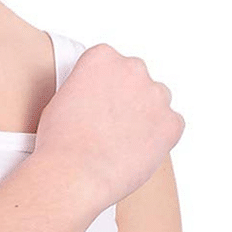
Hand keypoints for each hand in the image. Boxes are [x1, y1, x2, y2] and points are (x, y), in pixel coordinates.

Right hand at [34, 43, 184, 208]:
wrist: (74, 174)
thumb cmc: (59, 143)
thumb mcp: (60, 100)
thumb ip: (86, 89)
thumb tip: (98, 99)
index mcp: (102, 57)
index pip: (109, 63)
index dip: (100, 88)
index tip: (93, 107)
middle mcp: (133, 68)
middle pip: (136, 78)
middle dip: (126, 98)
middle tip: (107, 127)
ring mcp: (156, 95)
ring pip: (156, 101)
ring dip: (144, 117)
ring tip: (120, 143)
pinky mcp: (172, 123)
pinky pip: (171, 126)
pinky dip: (159, 139)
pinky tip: (135, 153)